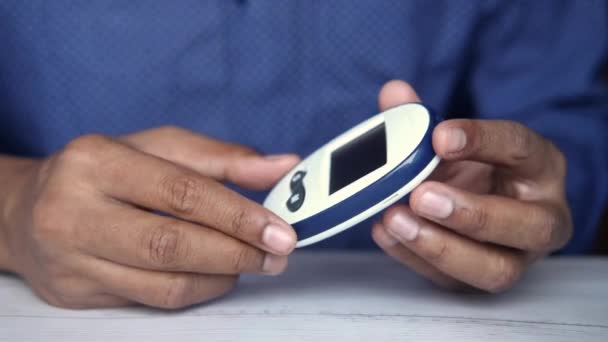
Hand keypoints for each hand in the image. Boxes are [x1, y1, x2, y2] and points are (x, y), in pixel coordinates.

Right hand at [2, 126, 298, 307]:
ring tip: (252, 262)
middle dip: (236, 253)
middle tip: (276, 254)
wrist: (26, 210)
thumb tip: (282, 167)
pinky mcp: (77, 294)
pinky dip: (197, 290)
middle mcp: (74, 211)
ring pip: (166, 283)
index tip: (280, 229)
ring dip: (223, 276)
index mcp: (96, 161)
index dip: (237, 215)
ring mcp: (71, 259)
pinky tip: (216, 273)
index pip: (180, 192)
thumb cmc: (101, 172)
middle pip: (172, 244)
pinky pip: (153, 301)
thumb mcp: (156, 147)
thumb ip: (221, 158)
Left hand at [372, 81, 572, 291]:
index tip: (439, 136)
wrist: (471, 202)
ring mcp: (515, 256)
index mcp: (539, 166)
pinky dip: (413, 258)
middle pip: (528, 225)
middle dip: (472, 213)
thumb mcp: (449, 140)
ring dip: (441, 247)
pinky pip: (453, 282)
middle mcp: (540, 216)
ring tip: (395, 219)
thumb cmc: (468, 167)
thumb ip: (420, 118)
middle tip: (422, 195)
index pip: (522, 149)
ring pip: (496, 269)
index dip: (482, 140)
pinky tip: (385, 232)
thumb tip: (393, 94)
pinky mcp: (479, 280)